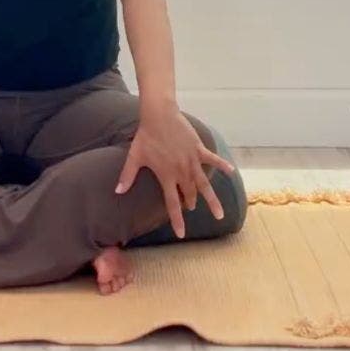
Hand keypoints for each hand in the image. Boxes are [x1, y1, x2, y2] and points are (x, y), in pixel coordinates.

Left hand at [116, 106, 234, 237]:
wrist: (159, 116)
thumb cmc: (145, 136)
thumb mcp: (134, 157)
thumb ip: (127, 176)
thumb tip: (117, 191)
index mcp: (166, 176)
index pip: (172, 204)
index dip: (177, 220)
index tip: (181, 234)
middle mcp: (182, 172)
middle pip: (189, 194)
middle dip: (190, 203)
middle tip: (190, 207)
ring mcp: (192, 161)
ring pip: (205, 184)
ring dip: (212, 199)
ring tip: (219, 214)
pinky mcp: (199, 149)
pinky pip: (213, 159)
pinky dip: (222, 165)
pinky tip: (232, 172)